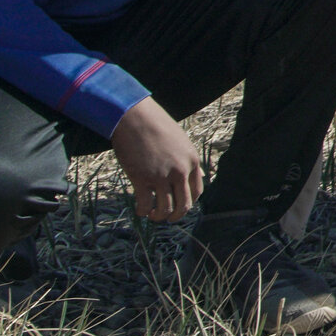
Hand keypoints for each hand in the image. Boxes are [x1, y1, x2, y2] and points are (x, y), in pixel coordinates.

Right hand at [111, 98, 204, 221]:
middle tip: (168, 218)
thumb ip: (189, 160)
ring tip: (152, 215)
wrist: (135, 117)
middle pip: (184, 205)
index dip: (188, 203)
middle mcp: (180, 170)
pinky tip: (140, 210)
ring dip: (159, 216)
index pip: (197, 192)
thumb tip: (200, 175)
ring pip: (165, 209)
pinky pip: (145, 205)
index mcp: (192, 161)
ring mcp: (161, 176)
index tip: (179, 206)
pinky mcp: (142, 179)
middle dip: (176, 216)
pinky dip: (142, 212)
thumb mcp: (181, 141)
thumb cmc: (156, 126)